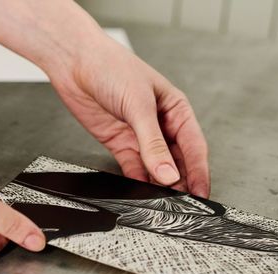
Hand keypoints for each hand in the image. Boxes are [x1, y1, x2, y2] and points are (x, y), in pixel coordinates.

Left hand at [49, 35, 209, 196]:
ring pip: (156, 169)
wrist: (75, 63)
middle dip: (181, 184)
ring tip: (162, 205)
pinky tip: (141, 195)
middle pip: (177, 162)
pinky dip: (137, 183)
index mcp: (176, 110)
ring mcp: (140, 137)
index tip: (201, 194)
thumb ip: (153, 143)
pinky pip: (134, 169)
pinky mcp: (120, 144)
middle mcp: (161, 126)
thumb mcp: (139, 105)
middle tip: (182, 206)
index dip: (199, 172)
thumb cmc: (112, 67)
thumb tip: (168, 174)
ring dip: (159, 187)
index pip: (194, 147)